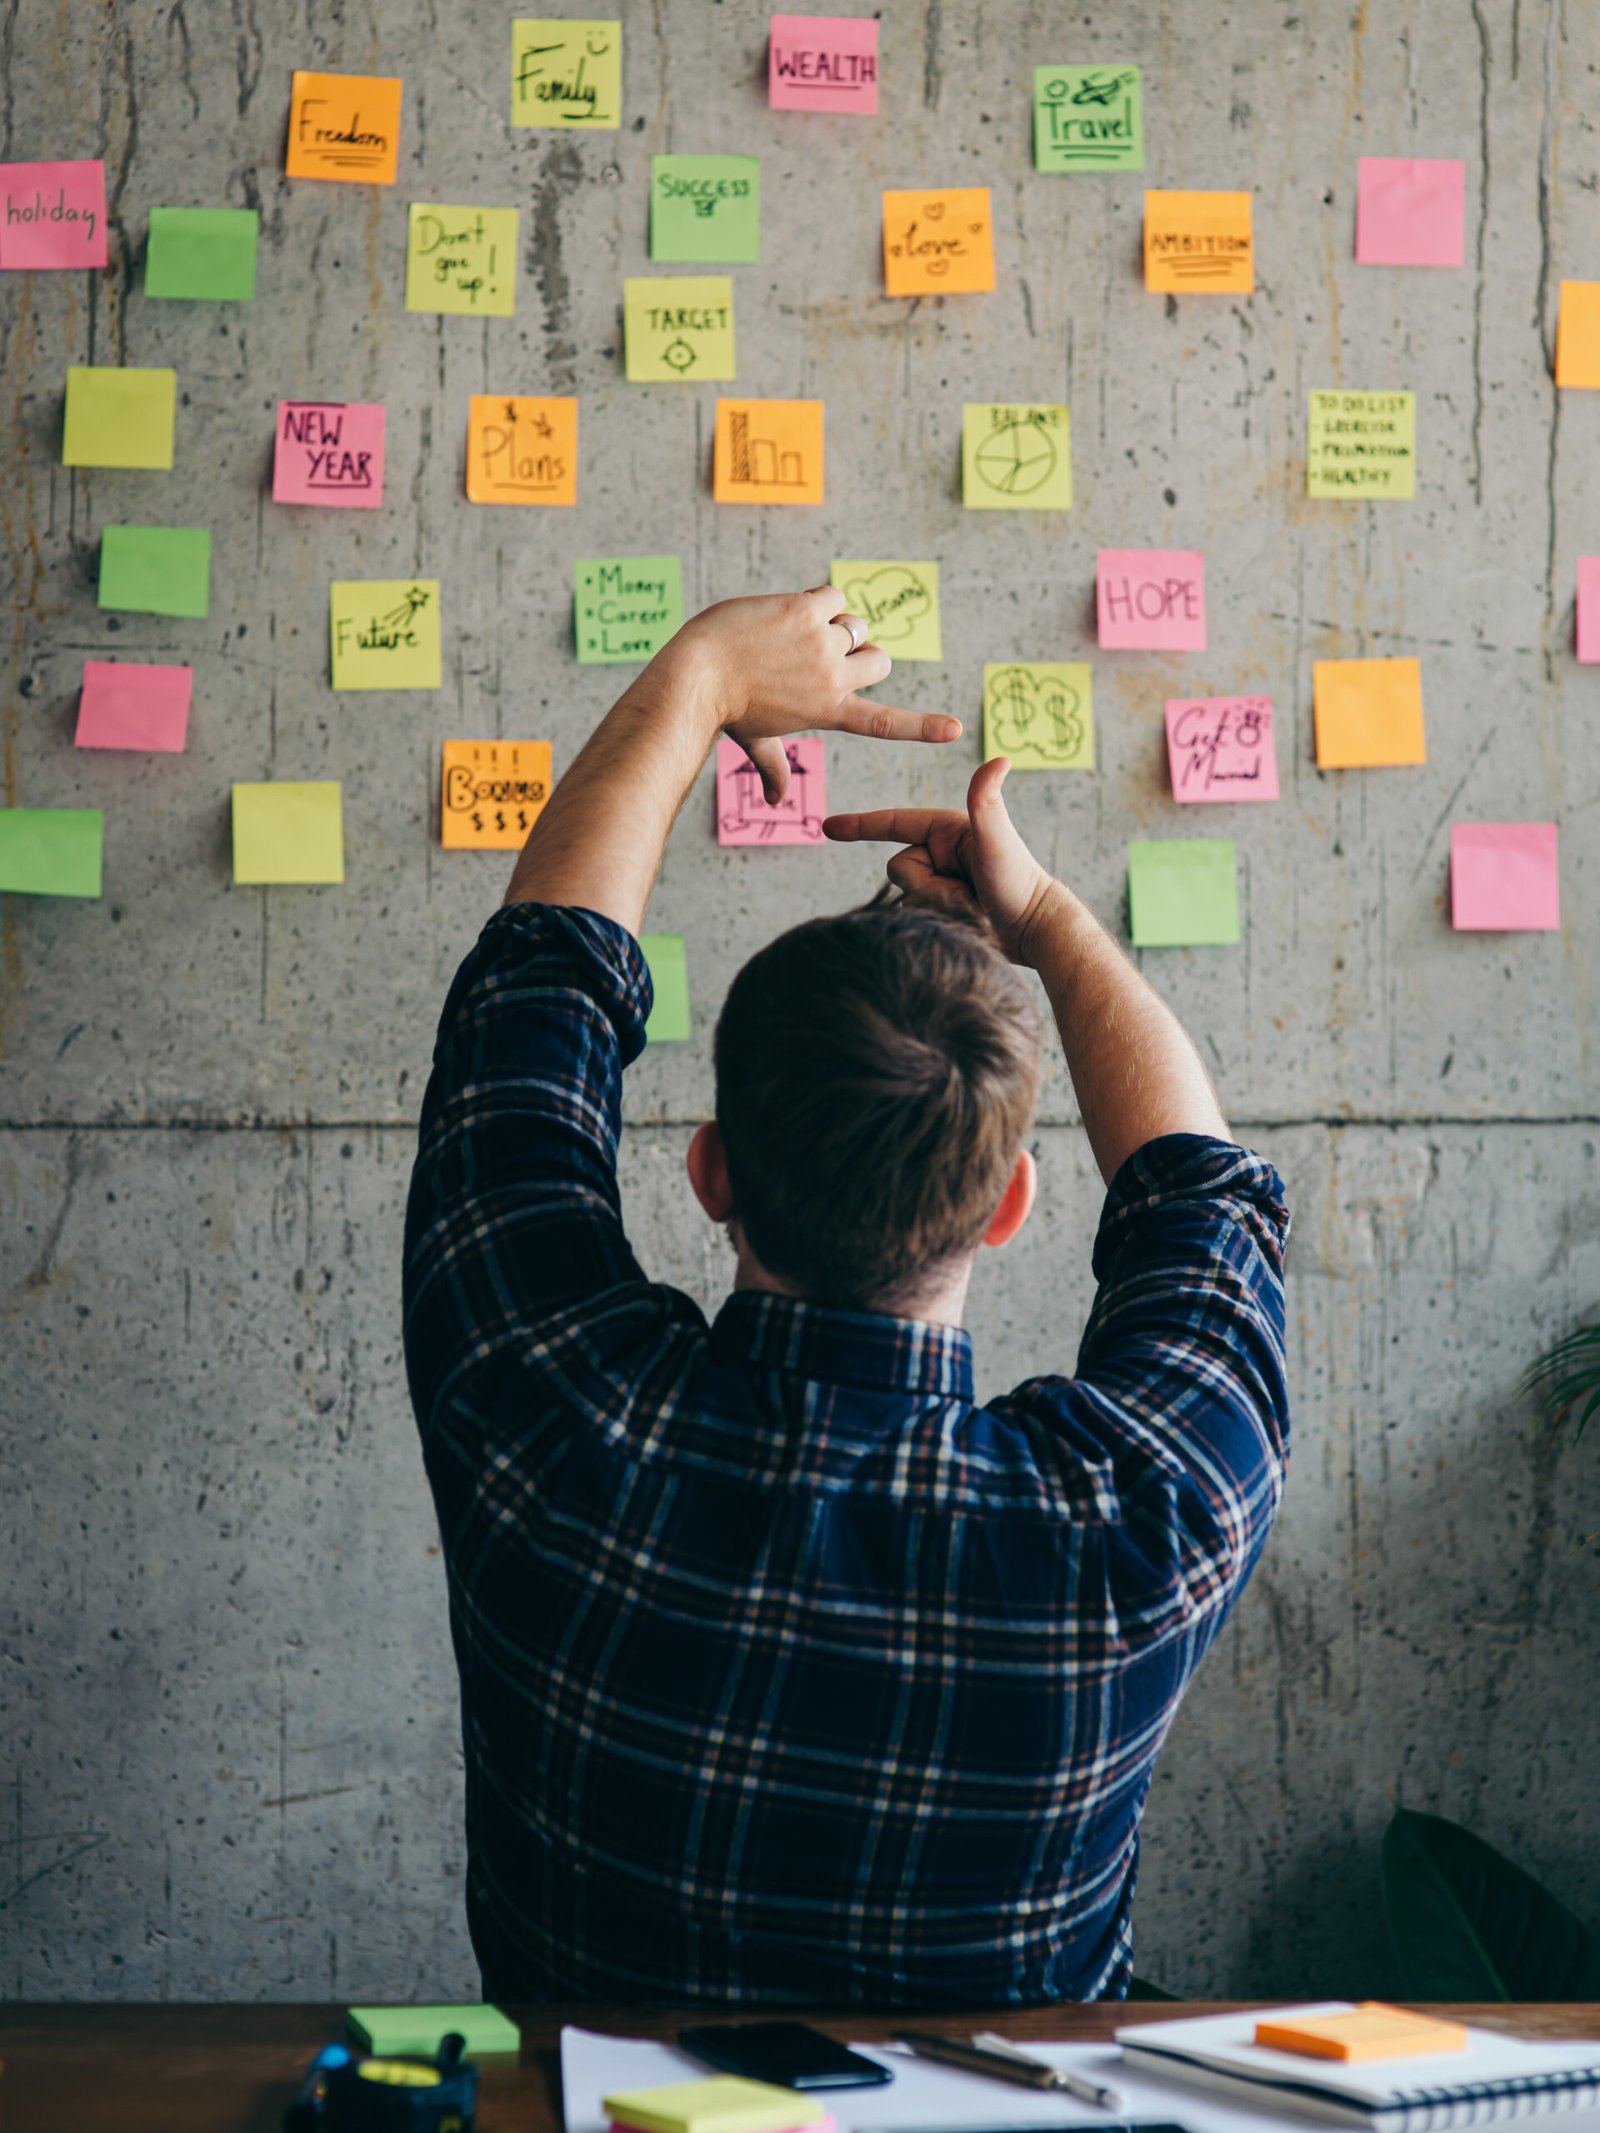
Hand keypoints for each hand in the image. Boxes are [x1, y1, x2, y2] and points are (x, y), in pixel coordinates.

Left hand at [662, 586, 961, 801]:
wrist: (696, 674)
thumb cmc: (724, 710)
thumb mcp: (755, 742)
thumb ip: (774, 769)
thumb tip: (776, 804)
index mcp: (830, 712)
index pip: (887, 723)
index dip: (924, 727)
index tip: (956, 731)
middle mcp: (834, 679)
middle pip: (880, 660)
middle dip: (860, 654)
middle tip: (820, 655)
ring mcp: (822, 643)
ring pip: (855, 623)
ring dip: (833, 624)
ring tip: (791, 635)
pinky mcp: (806, 610)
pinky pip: (833, 595)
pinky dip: (817, 600)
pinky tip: (784, 614)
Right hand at [824, 757, 1060, 964]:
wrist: (1034, 930)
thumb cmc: (1019, 882)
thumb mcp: (998, 841)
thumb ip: (987, 803)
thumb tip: (999, 760)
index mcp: (947, 830)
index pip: (894, 823)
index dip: (860, 825)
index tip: (828, 827)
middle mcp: (940, 852)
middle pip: (899, 868)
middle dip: (926, 886)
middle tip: (966, 893)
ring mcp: (941, 879)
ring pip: (906, 893)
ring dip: (935, 904)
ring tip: (970, 906)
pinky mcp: (942, 906)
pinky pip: (915, 912)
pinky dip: (935, 917)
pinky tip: (964, 918)